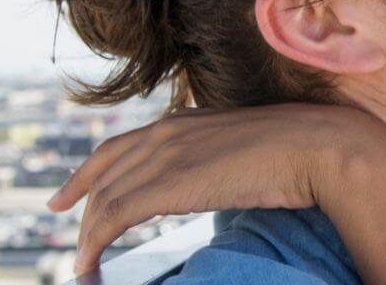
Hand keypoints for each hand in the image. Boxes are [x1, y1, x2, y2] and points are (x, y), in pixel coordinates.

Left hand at [47, 103, 385, 273]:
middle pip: (103, 170)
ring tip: (83, 262)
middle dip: (77, 201)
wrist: (321, 146)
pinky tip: (91, 264)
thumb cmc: (300, 150)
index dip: (89, 171)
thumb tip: (219, 178)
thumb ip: (220, 156)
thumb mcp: (247, 148)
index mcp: (187, 121)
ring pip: (104, 198)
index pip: (121, 145)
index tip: (69, 194)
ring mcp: (168, 155)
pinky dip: (94, 242)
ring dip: (87, 234)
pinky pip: (114, 216)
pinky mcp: (170, 184)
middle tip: (65, 227)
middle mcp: (169, 132)